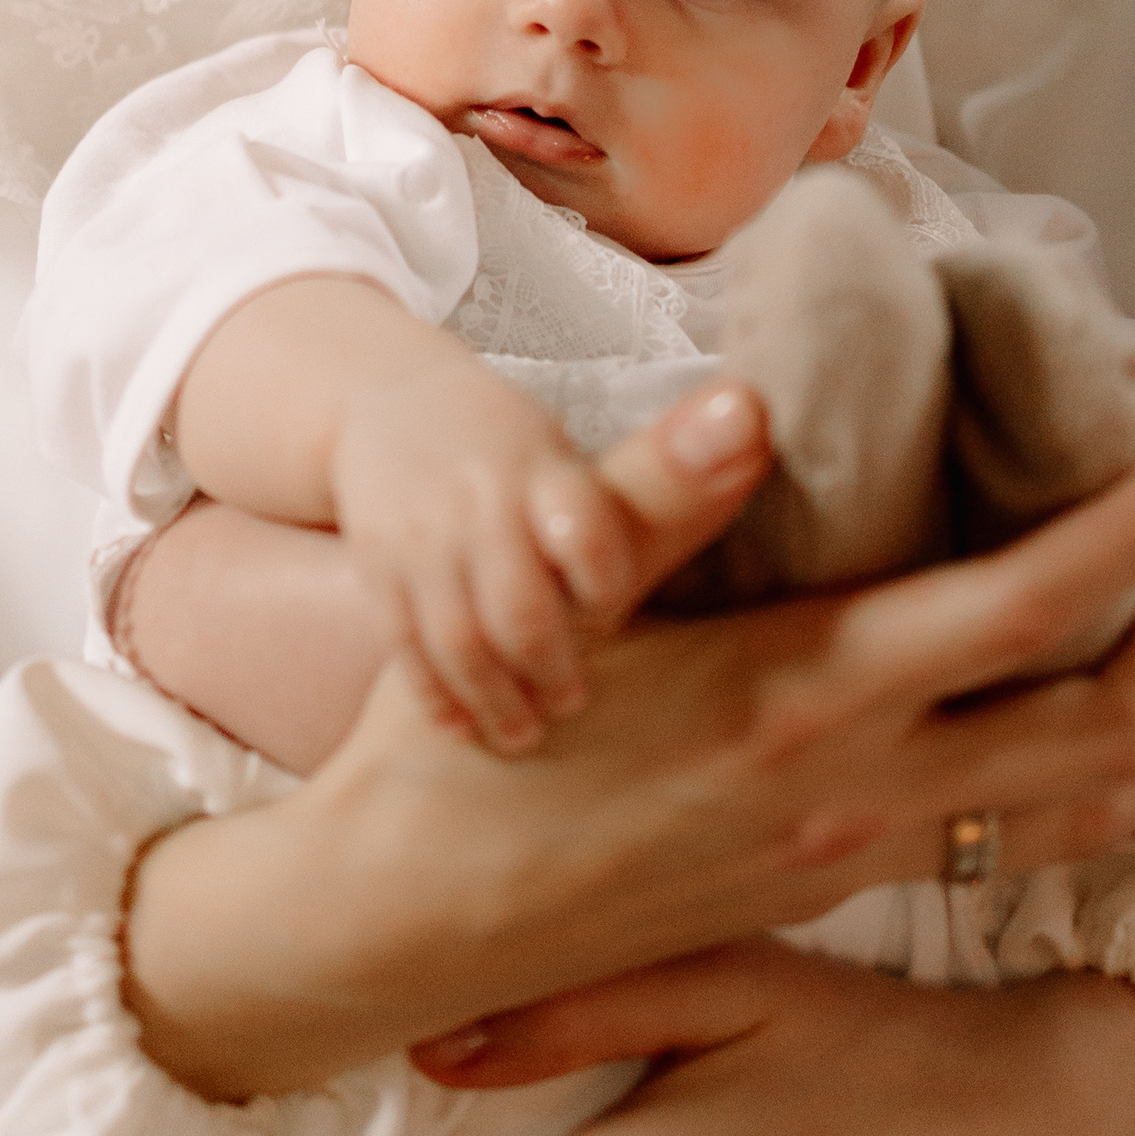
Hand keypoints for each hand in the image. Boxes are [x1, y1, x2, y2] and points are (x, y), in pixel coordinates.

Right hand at [125, 422, 1134, 1099]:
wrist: (401, 928)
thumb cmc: (460, 753)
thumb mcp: (542, 606)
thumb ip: (652, 497)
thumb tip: (745, 397)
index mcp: (798, 700)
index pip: (1016, 609)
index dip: (1130, 533)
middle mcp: (852, 792)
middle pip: (1101, 730)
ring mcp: (851, 856)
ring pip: (1083, 810)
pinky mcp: (831, 890)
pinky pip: (1022, 845)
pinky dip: (1113, 795)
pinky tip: (1127, 756)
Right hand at [327, 355, 642, 753]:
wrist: (389, 402)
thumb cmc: (510, 444)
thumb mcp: (571, 453)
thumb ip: (652, 482)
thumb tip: (757, 436)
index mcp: (543, 470)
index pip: (585, 531)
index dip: (605, 587)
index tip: (615, 619)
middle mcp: (480, 502)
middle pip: (519, 606)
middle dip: (551, 666)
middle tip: (574, 703)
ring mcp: (422, 537)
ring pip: (460, 637)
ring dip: (496, 695)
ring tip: (523, 733)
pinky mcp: (377, 568)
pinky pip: (405, 645)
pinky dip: (436, 693)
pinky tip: (461, 727)